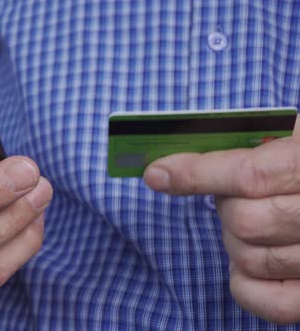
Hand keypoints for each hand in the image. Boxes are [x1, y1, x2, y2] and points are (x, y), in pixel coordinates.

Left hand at [144, 116, 299, 323]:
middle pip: (243, 221)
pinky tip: (251, 261)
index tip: (157, 173)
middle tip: (240, 196)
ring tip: (257, 224)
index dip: (196, 174)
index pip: (250, 176)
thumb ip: (254, 146)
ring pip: (249, 259)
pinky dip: (244, 282)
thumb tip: (175, 164)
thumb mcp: (290, 143)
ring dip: (236, 241)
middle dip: (228, 207)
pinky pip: (265, 300)